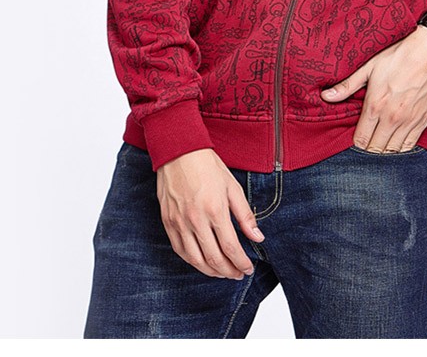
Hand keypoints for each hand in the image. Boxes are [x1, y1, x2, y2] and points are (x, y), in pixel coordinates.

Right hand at [156, 147, 264, 278]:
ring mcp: (179, 223)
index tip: (248, 269)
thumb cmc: (208, 166)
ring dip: (211, 271)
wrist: (179, 152)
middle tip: (238, 274)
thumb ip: (245, 215)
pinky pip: (180, 251)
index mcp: (215, 210)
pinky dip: (192, 261)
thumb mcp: (233, 187)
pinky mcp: (168, 222)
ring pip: (195, 259)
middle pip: (213, 258)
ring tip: (223, 272)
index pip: (231, 247)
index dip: (241, 263)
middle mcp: (196, 220)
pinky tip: (202, 262)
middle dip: (228, 271)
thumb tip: (258, 237)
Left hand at [320, 25, 426, 151]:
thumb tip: (326, 96)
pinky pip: (410, 145)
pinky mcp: (423, 121)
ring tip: (380, 141)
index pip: (361, 139)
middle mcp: (392, 118)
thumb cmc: (400, 56)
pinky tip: (396, 141)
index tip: (356, 136)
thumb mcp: (369, 67)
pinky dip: (402, 147)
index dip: (356, 142)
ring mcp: (409, 122)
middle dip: (369, 147)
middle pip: (376, 148)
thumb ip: (347, 86)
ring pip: (393, 150)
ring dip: (385, 149)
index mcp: (375, 105)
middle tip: (367, 140)